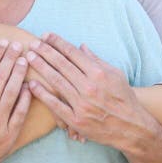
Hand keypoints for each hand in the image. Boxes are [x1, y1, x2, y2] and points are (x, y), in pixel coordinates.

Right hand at [0, 40, 30, 162]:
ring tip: (26, 59)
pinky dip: (25, 98)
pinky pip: (20, 113)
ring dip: (19, 74)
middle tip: (18, 44)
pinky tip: (30, 85)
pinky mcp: (9, 135)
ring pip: (12, 92)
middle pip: (0, 79)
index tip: (2, 43)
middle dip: (10, 59)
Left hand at [25, 33, 159, 152]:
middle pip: (62, 64)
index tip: (46, 35)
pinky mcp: (76, 121)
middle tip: (33, 43)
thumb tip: (81, 46)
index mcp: (99, 73)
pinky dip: (43, 94)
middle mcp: (89, 87)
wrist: (131, 128)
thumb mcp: (116, 74)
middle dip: (45, 51)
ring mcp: (82, 104)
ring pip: (56, 81)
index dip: (57, 42)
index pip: (73, 53)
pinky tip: (32, 84)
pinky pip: (55, 105)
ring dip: (41, 67)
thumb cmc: (124, 98)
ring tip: (29, 57)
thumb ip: (97, 60)